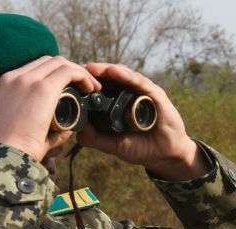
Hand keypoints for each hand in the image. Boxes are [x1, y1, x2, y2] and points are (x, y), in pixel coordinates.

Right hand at [0, 56, 101, 160]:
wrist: (8, 155)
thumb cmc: (16, 150)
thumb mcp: (23, 130)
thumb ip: (44, 126)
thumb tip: (66, 129)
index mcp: (6, 85)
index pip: (36, 68)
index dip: (56, 73)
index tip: (71, 87)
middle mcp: (15, 77)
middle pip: (48, 61)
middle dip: (69, 70)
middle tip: (84, 85)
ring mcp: (27, 80)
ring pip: (60, 63)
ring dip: (79, 72)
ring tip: (91, 87)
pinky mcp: (42, 87)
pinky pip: (68, 71)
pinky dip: (83, 76)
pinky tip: (90, 88)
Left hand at [76, 63, 207, 180]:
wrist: (165, 155)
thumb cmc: (141, 148)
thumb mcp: (115, 145)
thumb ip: (97, 139)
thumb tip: (77, 133)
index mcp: (118, 104)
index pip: (101, 89)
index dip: (86, 84)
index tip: (69, 81)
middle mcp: (129, 95)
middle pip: (109, 78)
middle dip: (93, 73)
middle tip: (75, 69)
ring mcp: (143, 93)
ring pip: (122, 76)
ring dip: (106, 70)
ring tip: (91, 68)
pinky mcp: (155, 95)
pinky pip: (139, 82)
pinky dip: (127, 76)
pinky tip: (114, 71)